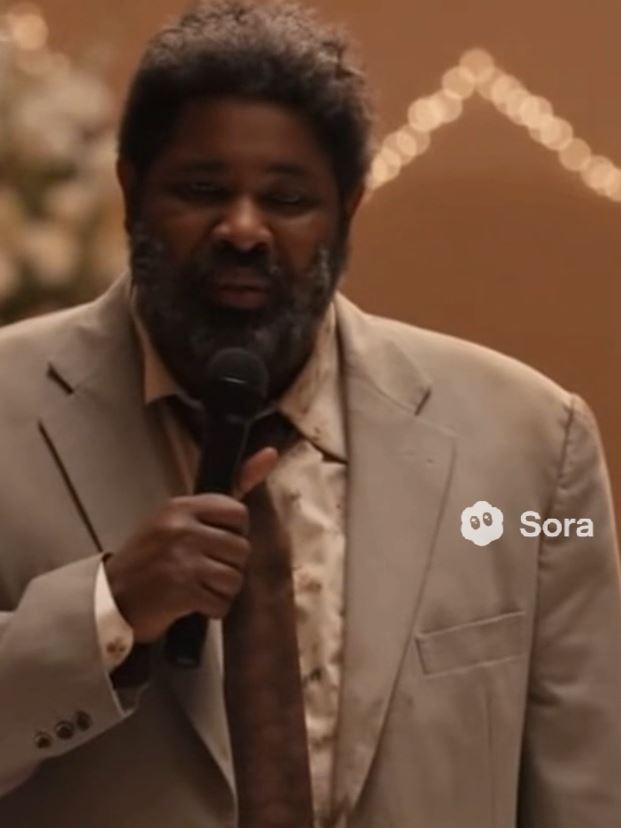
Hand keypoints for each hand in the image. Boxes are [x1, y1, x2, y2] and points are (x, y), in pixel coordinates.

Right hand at [104, 447, 277, 642]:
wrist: (112, 596)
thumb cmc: (150, 556)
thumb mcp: (178, 520)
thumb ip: (224, 498)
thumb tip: (272, 453)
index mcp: (181, 506)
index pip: (238, 513)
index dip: (235, 533)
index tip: (216, 542)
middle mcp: (182, 528)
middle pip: (242, 549)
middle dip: (228, 565)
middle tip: (204, 570)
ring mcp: (182, 560)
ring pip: (235, 578)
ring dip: (221, 590)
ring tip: (198, 586)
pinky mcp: (182, 591)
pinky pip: (221, 604)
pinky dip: (212, 609)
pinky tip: (193, 603)